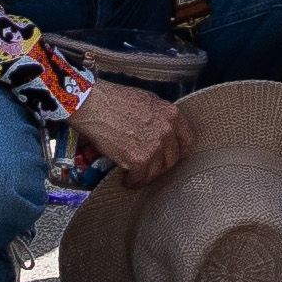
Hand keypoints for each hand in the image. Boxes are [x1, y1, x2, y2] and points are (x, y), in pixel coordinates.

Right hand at [67, 74, 193, 187]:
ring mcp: (155, 147)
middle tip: (149, 167)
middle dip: (160, 165)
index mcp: (172, 114)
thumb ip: (160, 117)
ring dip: (146, 176)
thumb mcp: (147, 101)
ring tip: (136, 175)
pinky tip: (126, 179)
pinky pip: (140, 178)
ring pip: (156, 172)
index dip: (179, 151)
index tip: (172, 156)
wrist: (94, 105)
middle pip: (172, 159)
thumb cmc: (114, 100)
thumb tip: (162, 130)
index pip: (187, 140)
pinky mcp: (139, 160)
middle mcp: (167, 131)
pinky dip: (132, 181)